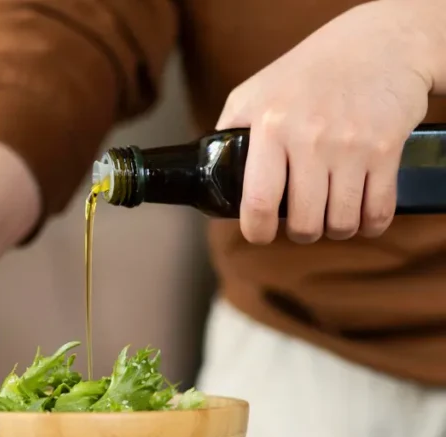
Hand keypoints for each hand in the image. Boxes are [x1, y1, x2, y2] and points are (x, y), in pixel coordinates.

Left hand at [216, 0, 434, 243]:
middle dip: (300, 232)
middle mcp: (310, 138)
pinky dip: (369, 223)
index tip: (259, 234)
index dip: (257, 231)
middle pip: (303, 221)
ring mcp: (351, 145)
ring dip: (335, 229)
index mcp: (269, 126)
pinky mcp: (386, 149)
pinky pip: (378, 210)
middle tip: (300, 223)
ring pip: (341, 222)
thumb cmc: (305, 73)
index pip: (258, 201)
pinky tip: (360, 215)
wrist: (376, 45)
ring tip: (329, 217)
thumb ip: (229, 133)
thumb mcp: (252, 94)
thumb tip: (208, 174)